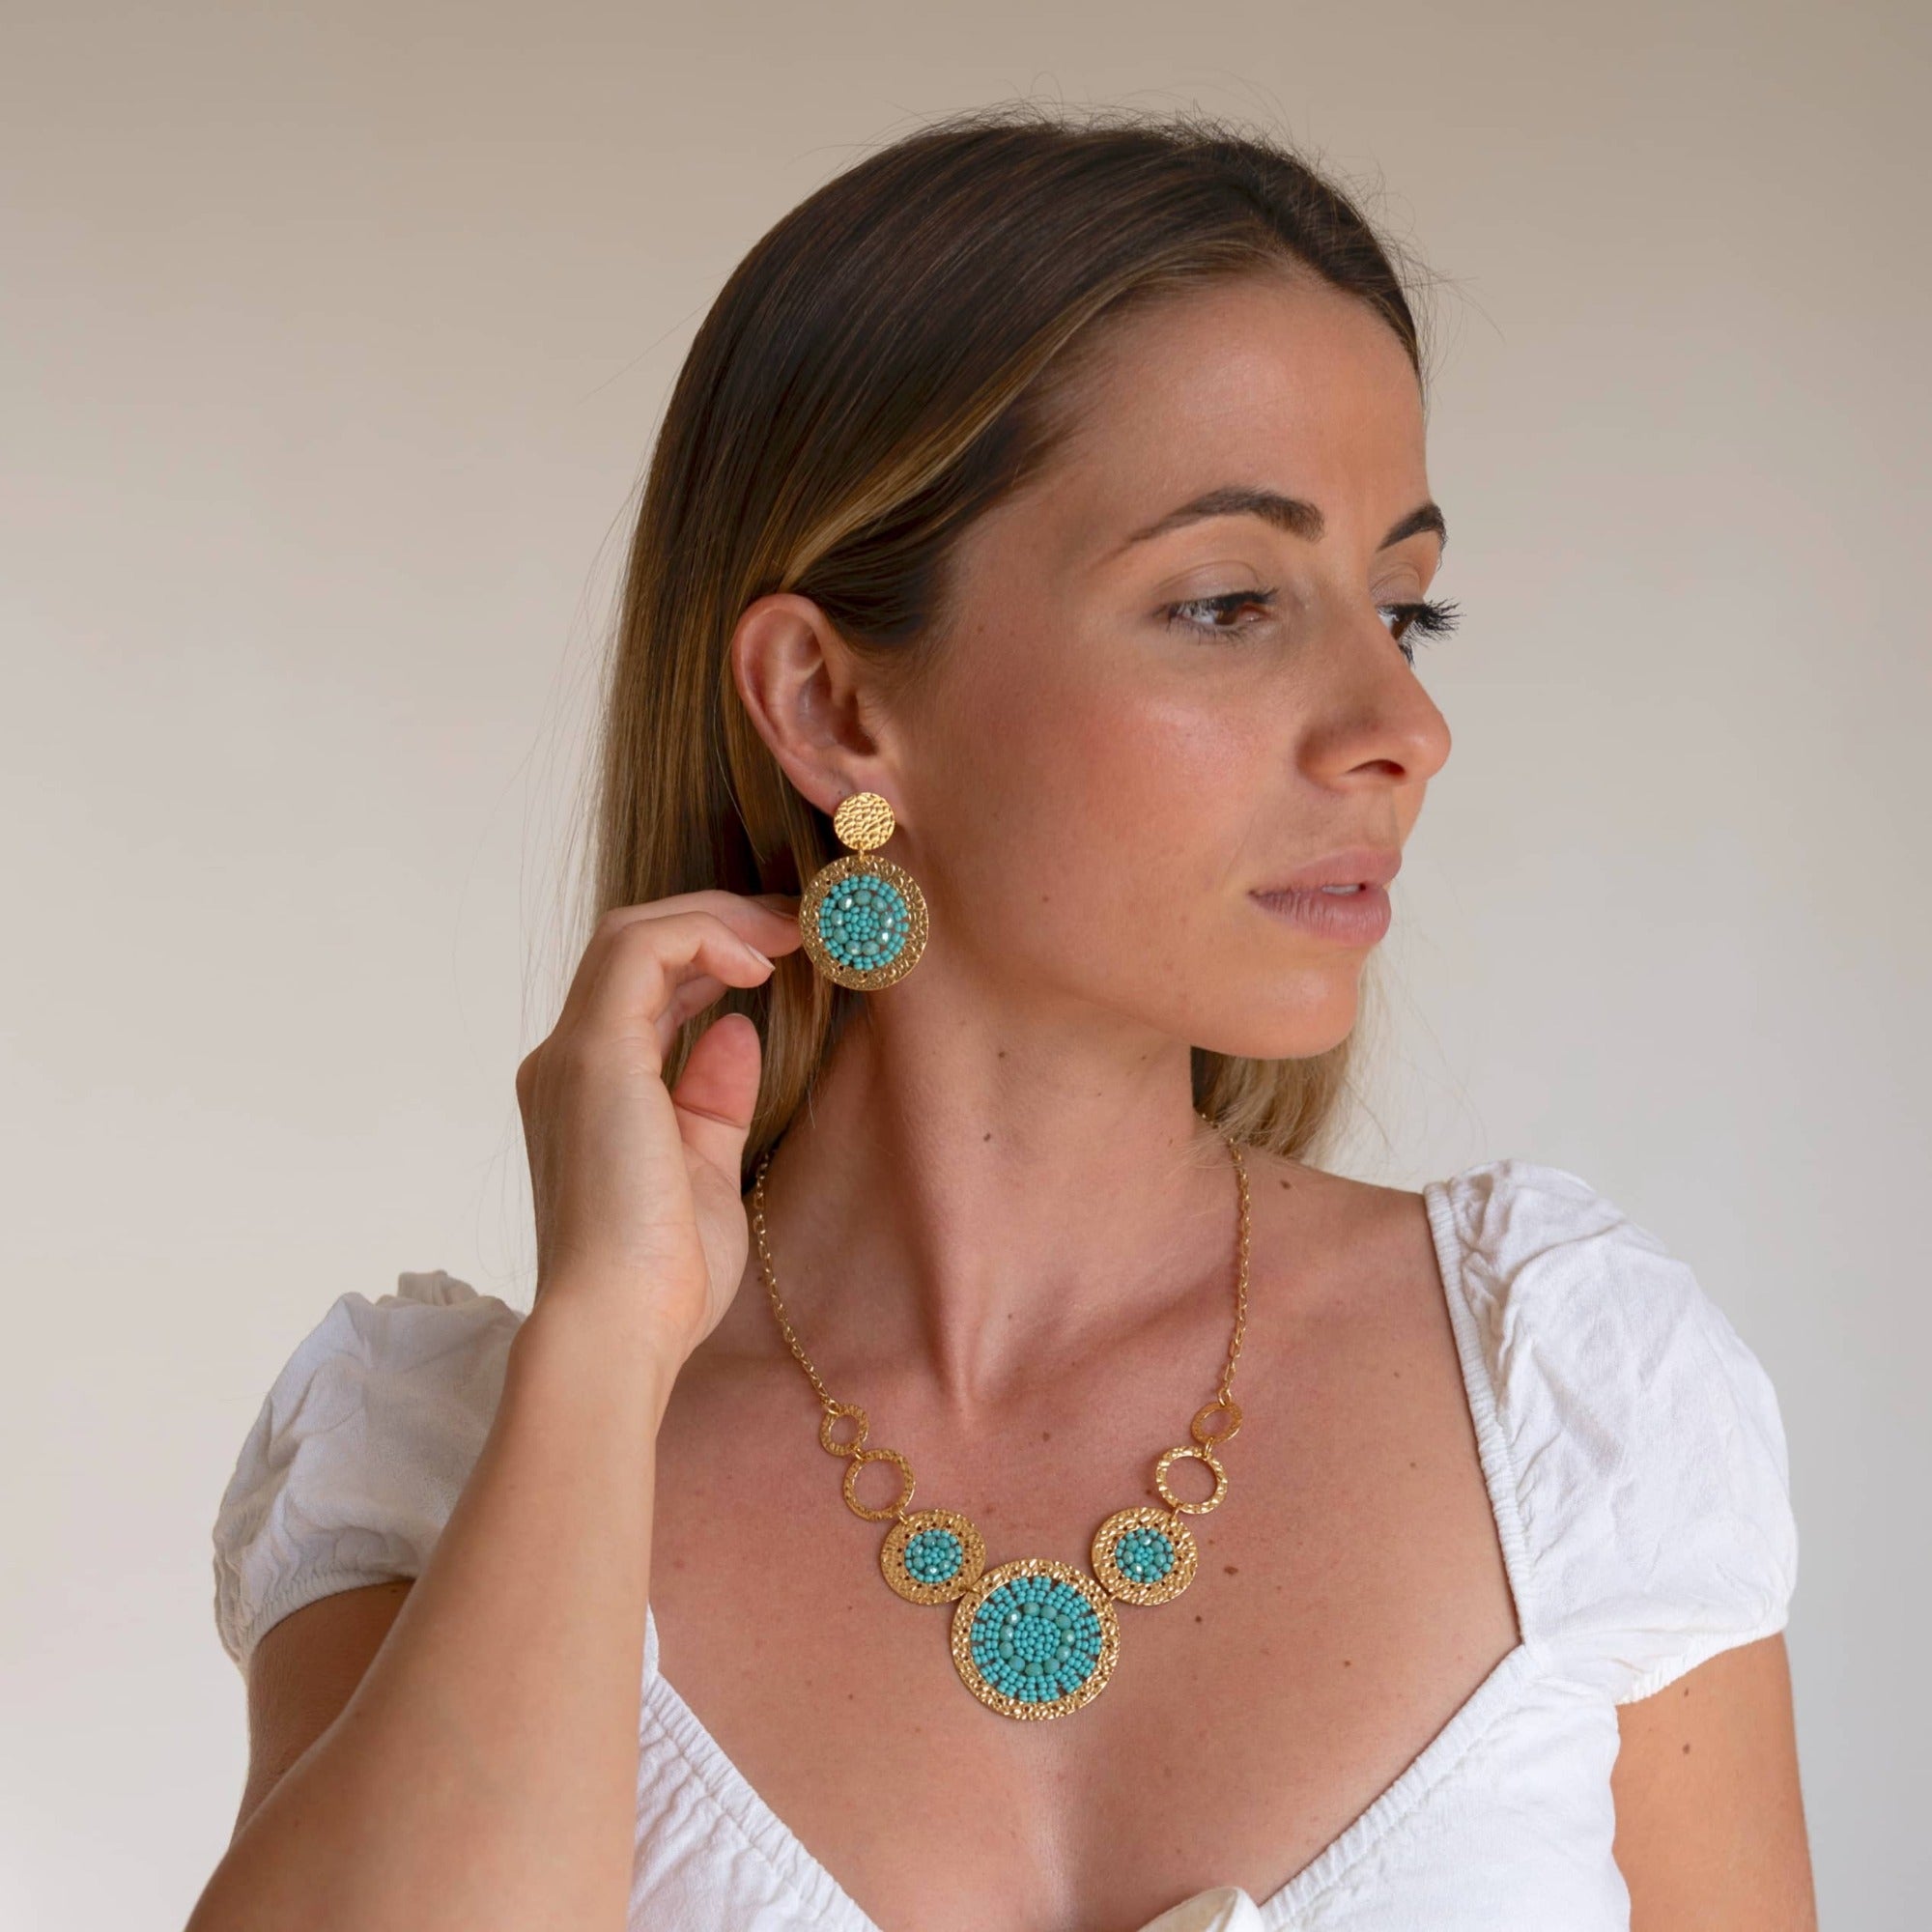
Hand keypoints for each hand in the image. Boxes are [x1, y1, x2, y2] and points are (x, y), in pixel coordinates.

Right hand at [514, 888, 803, 1359]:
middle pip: (634, 946)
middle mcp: (566, 1063)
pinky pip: (641, 952)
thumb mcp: (706, 1169)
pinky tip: (760, 965)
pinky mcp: (595, 1055)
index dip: (711, 955)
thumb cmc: (665, 1275)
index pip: (642, 990)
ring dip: (716, 918)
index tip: (782, 954)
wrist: (619, 1328)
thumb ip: (714, 1098)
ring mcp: (573, 1055)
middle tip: (797, 923)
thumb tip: (739, 1032)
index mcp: (587, 1091)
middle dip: (719, 920)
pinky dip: (703, 938)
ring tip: (790, 930)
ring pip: (632, 933)